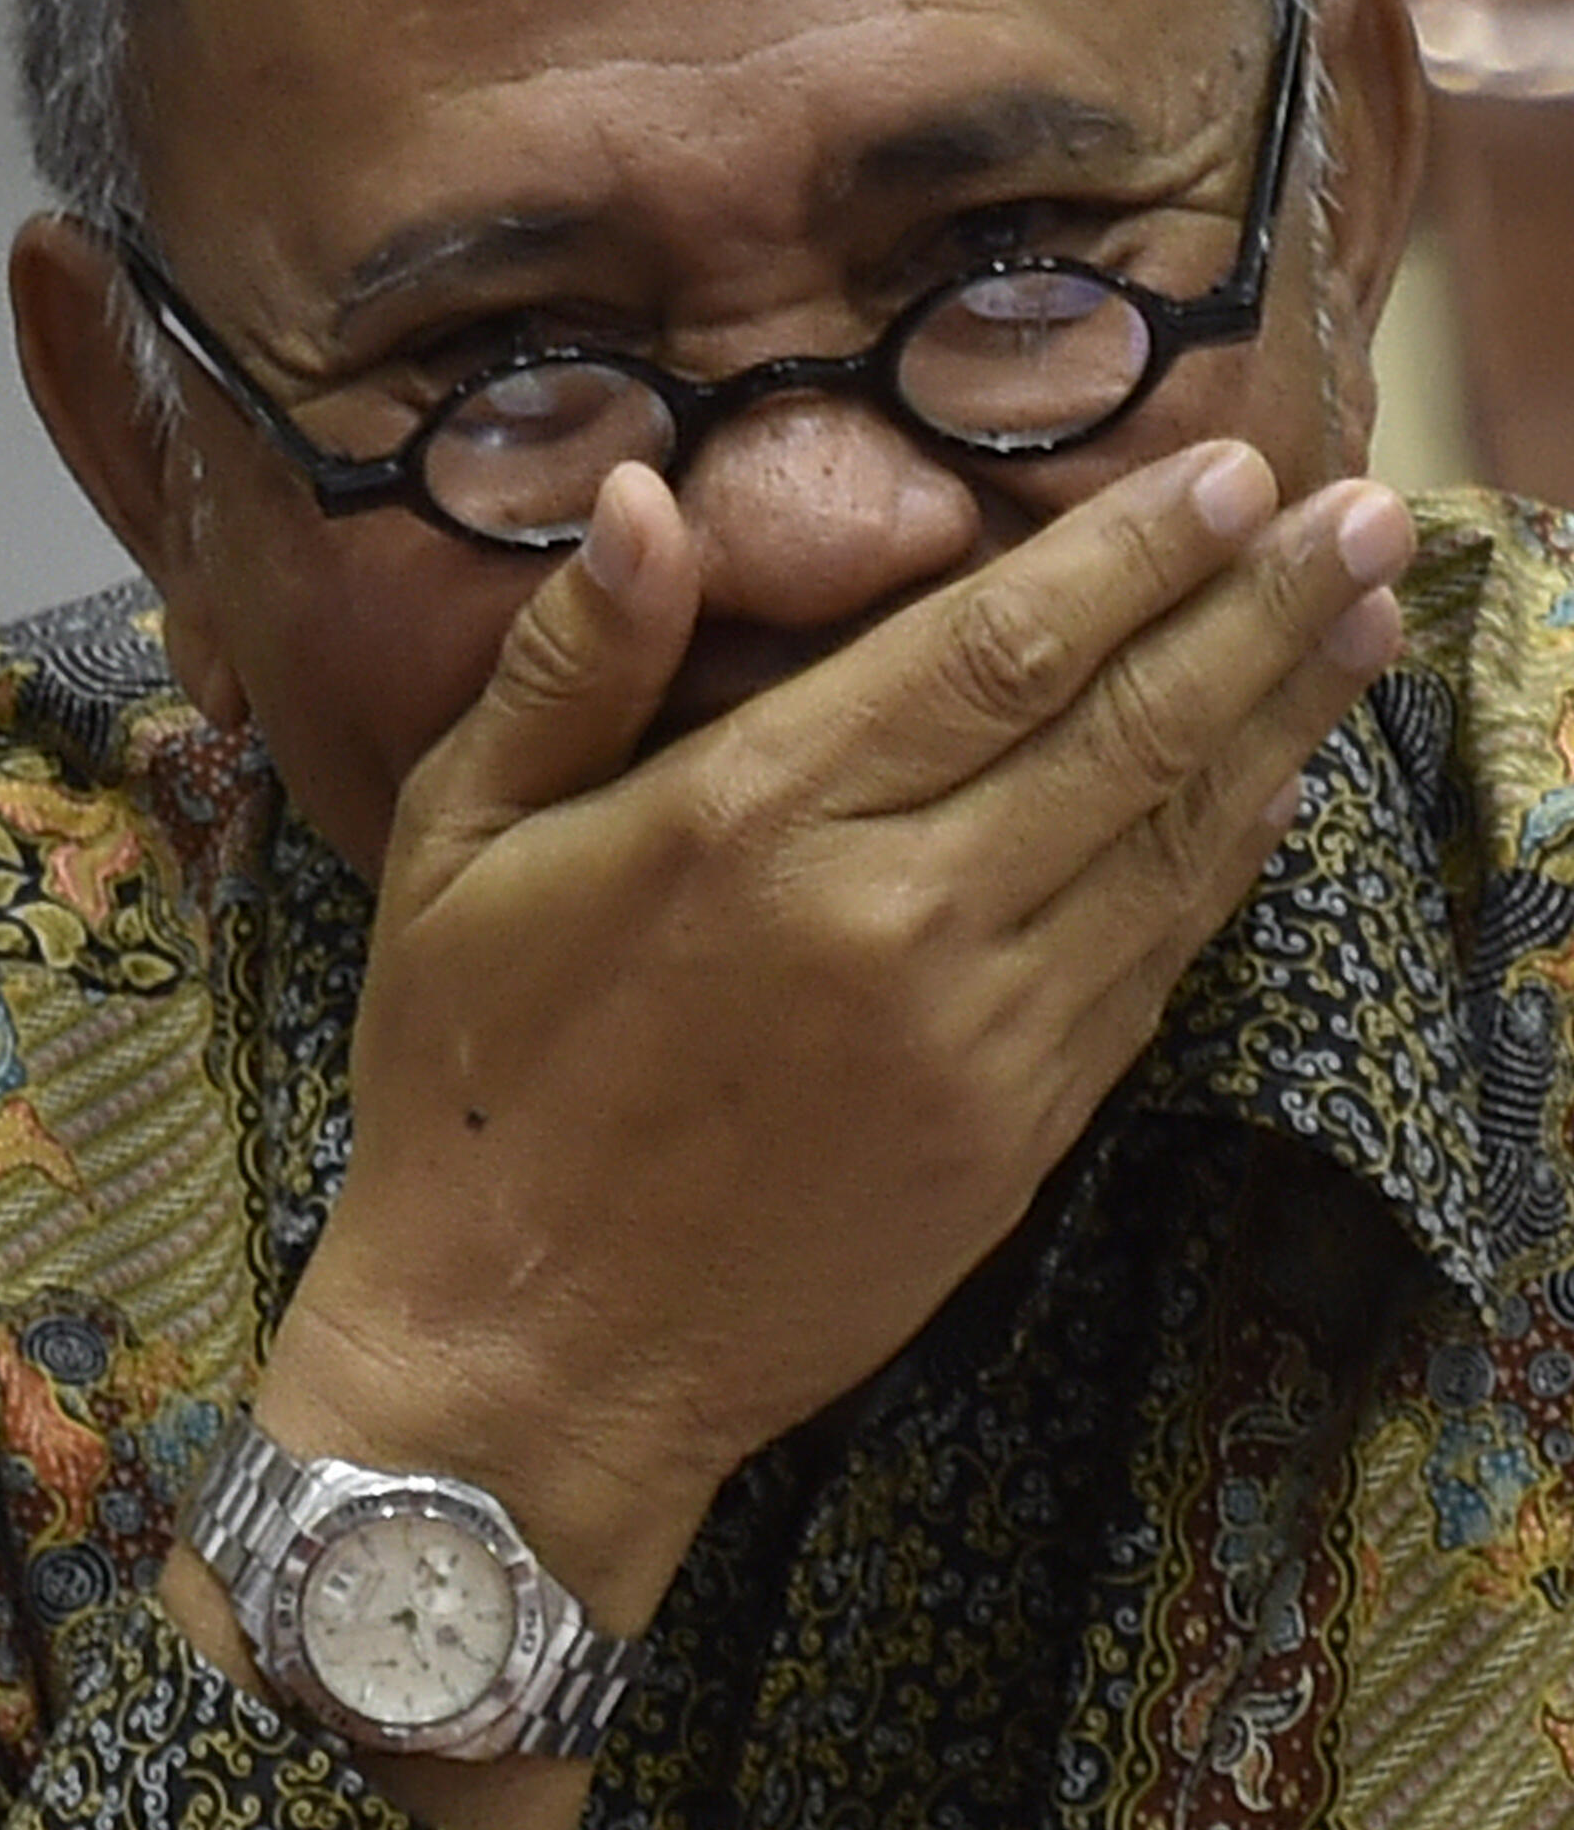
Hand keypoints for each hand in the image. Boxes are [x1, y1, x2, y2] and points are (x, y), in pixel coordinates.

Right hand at [257, 441, 1411, 1616]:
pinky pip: (1152, 965)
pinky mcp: (1018, 1133)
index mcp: (756, 818)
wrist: (533, 1358)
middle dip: (1259, 608)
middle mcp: (895, 915)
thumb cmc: (477, 1081)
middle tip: (1367, 515)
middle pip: (1126, 728)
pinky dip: (1226, 863)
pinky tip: (1275, 787)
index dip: (1129, 555)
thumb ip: (569, 662)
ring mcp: (978, 1037)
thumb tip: (644, 494)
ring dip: (1282, 721)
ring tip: (1369, 618)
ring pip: (1169, 845)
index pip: (994, 648)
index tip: (1229, 473)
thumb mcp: (463, 841)